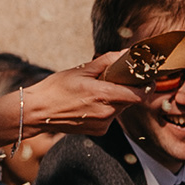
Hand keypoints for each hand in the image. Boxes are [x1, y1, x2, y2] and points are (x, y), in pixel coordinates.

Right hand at [0, 58, 142, 138]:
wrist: (37, 112)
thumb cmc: (56, 88)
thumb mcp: (81, 69)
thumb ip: (107, 61)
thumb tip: (126, 53)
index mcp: (104, 95)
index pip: (139, 95)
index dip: (146, 86)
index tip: (147, 78)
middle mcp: (107, 112)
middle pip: (130, 100)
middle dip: (127, 89)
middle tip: (116, 79)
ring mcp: (103, 124)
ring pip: (120, 109)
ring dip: (115, 99)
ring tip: (97, 91)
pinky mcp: (99, 131)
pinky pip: (111, 117)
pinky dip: (106, 109)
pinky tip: (90, 104)